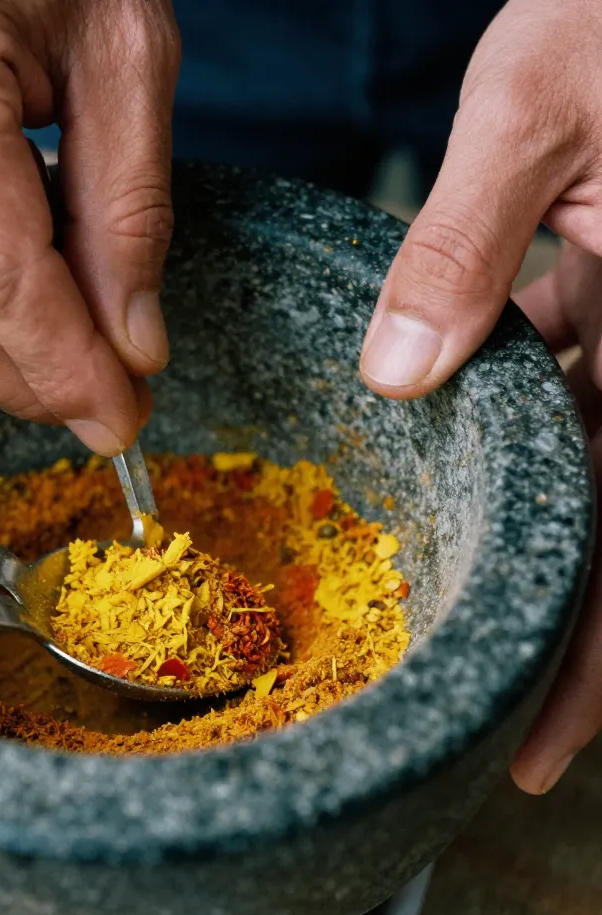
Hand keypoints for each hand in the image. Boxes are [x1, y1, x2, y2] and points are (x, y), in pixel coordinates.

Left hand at [356, 0, 601, 792]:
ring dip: (541, 562)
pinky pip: (567, 398)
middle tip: (512, 743)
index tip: (539, 746)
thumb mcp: (544, 101)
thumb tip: (400, 371)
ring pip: (588, 478)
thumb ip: (467, 240)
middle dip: (570, 647)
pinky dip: (517, 450)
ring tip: (472, 640)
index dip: (592, 660)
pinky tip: (462, 483)